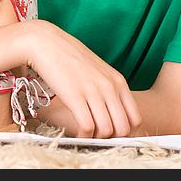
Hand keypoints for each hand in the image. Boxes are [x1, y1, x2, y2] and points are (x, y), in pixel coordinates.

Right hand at [20, 20, 141, 137]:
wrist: (46, 42)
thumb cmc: (68, 55)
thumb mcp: (96, 70)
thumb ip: (107, 87)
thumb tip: (110, 110)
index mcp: (118, 81)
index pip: (134, 119)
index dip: (124, 132)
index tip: (110, 134)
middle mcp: (109, 87)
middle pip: (122, 129)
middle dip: (111, 139)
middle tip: (97, 137)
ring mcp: (93, 92)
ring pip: (106, 131)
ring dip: (96, 138)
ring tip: (86, 134)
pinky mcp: (74, 96)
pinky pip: (87, 127)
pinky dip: (83, 135)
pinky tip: (76, 132)